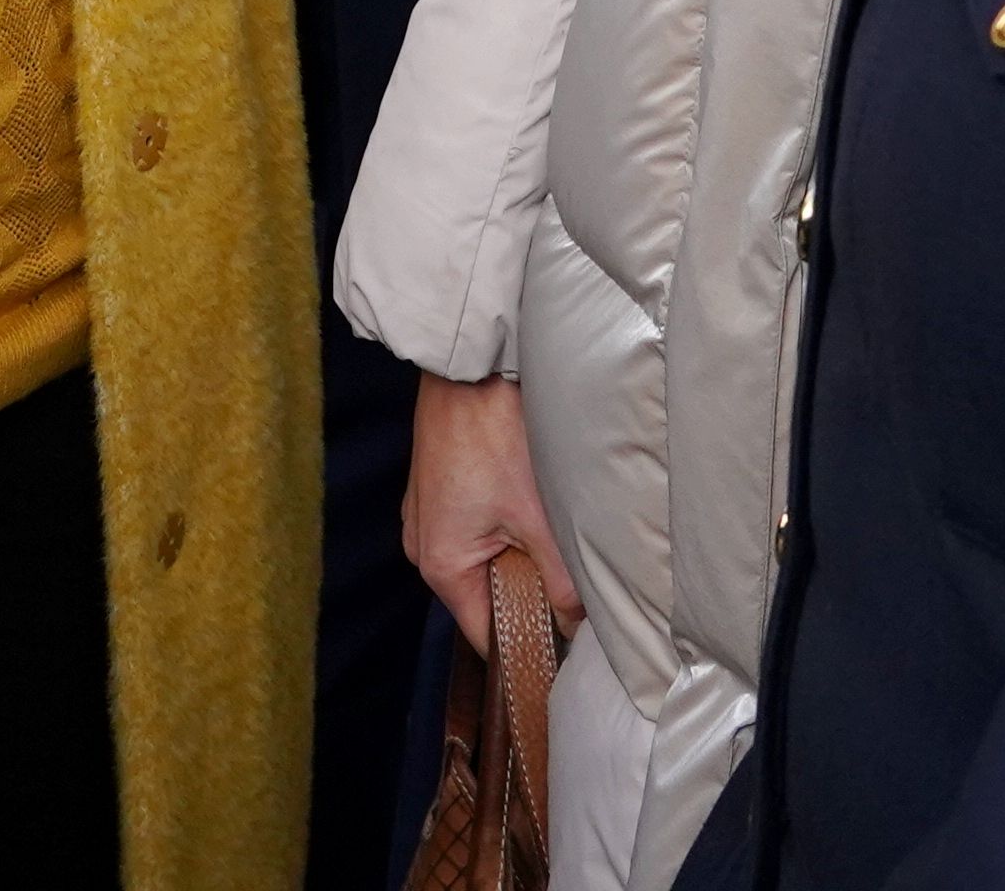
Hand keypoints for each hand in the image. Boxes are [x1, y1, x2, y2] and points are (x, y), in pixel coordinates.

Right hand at [404, 369, 582, 646]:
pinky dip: (506, 522)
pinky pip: (477, 525)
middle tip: (571, 572)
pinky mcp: (441, 486)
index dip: (530, 642)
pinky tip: (531, 497)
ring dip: (520, 551)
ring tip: (550, 526)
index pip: (487, 635)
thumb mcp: (538, 516)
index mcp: (440, 565)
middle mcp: (424, 544)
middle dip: (529, 589)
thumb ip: (563, 580)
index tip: (571, 640)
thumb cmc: (492, 432)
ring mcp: (428, 513)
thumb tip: (580, 622)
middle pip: (486, 595)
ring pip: (484, 557)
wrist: (469, 363)